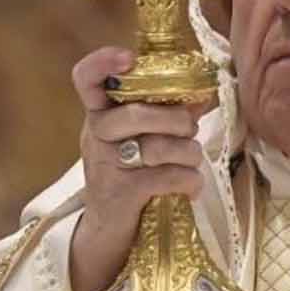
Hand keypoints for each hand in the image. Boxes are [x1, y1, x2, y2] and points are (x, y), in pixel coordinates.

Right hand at [67, 46, 211, 290]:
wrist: (108, 231)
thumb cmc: (131, 176)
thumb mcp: (142, 140)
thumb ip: (168, 114)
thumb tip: (203, 93)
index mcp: (99, 113)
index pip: (85, 78)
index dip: (102, 62)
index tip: (129, 59)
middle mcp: (95, 134)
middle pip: (136, 113)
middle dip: (177, 121)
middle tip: (190, 132)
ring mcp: (104, 165)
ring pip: (158, 147)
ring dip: (189, 154)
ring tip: (193, 162)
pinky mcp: (120, 194)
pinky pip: (166, 177)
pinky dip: (189, 181)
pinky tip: (191, 187)